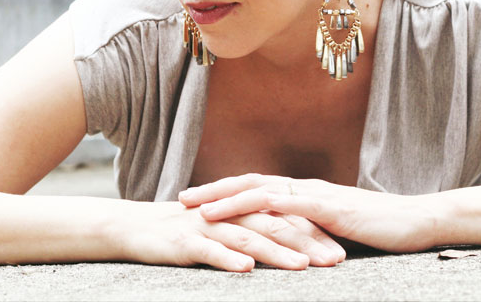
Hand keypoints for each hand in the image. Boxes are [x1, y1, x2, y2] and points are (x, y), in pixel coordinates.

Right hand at [110, 200, 343, 271]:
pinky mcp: (186, 241)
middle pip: (274, 225)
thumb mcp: (224, 228)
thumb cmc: (187, 231)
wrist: (139, 226)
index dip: (314, 232)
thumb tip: (287, 242)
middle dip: (307, 242)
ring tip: (302, 265)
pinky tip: (246, 270)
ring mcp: (209, 226)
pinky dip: (228, 259)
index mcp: (243, 210)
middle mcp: (231, 214)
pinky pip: (210, 251)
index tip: (341, 249)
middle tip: (336, 259)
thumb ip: (253, 230)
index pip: (285, 219)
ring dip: (276, 251)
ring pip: (248, 237)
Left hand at [179, 174, 437, 252]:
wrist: (415, 220)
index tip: (197, 200)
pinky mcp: (334, 209)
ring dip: (231, 198)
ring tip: (201, 208)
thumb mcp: (333, 231)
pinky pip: (297, 205)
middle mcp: (304, 189)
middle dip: (215, 190)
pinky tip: (250, 210)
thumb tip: (283, 239)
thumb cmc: (377, 229)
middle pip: (251, 183)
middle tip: (182, 199)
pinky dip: (270, 206)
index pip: (256, 188)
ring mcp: (318, 196)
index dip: (225, 192)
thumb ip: (308, 229)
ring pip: (265, 192)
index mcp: (303, 193)